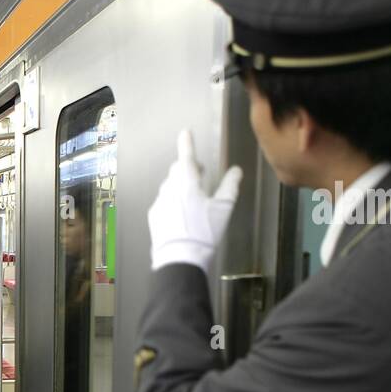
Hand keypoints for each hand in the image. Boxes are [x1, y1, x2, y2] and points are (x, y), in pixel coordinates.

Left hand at [147, 129, 241, 272]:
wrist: (180, 258)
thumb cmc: (204, 232)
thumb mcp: (223, 208)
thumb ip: (230, 186)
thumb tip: (236, 170)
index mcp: (187, 183)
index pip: (187, 156)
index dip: (187, 143)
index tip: (185, 133)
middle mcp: (169, 189)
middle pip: (177, 170)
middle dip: (188, 167)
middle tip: (200, 173)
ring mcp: (159, 202)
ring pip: (169, 186)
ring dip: (180, 185)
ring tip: (192, 196)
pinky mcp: (154, 216)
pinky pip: (164, 201)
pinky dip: (172, 201)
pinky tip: (181, 215)